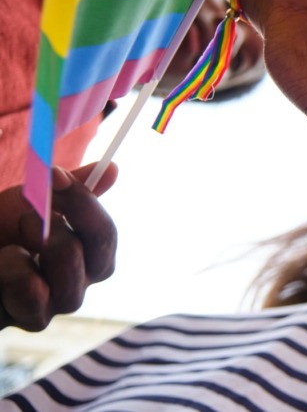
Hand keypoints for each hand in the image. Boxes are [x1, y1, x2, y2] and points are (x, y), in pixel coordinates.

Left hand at [1, 163, 116, 330]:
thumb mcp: (30, 203)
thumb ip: (70, 191)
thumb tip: (112, 169)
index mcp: (85, 256)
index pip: (104, 234)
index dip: (84, 204)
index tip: (56, 177)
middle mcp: (77, 284)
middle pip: (98, 263)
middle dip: (60, 232)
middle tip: (28, 216)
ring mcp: (56, 307)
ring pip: (70, 285)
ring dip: (34, 254)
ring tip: (9, 246)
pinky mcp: (30, 320)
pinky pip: (33, 298)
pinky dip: (12, 273)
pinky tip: (1, 265)